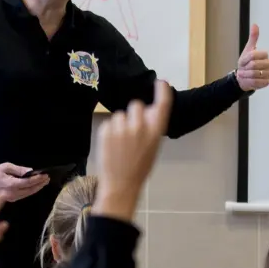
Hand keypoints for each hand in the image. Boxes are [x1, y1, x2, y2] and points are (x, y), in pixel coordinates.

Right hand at [0, 162, 50, 201]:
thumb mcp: (7, 167)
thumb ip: (19, 170)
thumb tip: (31, 171)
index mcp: (11, 184)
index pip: (29, 182)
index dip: (38, 179)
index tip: (45, 175)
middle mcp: (12, 193)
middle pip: (30, 190)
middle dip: (40, 184)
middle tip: (47, 179)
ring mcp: (11, 198)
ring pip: (28, 194)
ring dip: (36, 188)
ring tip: (43, 182)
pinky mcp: (11, 199)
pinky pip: (23, 195)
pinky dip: (30, 191)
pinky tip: (35, 186)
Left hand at [94, 80, 172, 219]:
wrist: (121, 185)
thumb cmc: (139, 168)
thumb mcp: (152, 148)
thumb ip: (151, 128)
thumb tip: (149, 109)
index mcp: (155, 132)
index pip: (162, 105)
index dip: (162, 92)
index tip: (161, 82)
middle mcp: (140, 127)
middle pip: (136, 105)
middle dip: (134, 114)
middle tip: (131, 131)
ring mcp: (122, 129)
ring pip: (120, 115)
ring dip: (120, 124)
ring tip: (120, 143)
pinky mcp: (106, 131)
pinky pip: (108, 123)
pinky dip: (109, 132)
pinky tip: (112, 146)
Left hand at [235, 24, 268, 91]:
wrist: (244, 76)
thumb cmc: (246, 62)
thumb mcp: (248, 50)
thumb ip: (253, 38)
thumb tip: (255, 25)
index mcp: (265, 55)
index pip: (253, 55)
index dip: (245, 59)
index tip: (243, 61)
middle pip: (253, 65)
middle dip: (245, 68)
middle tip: (243, 68)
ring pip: (254, 74)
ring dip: (245, 75)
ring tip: (244, 74)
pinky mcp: (267, 82)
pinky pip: (256, 82)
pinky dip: (248, 81)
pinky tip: (247, 80)